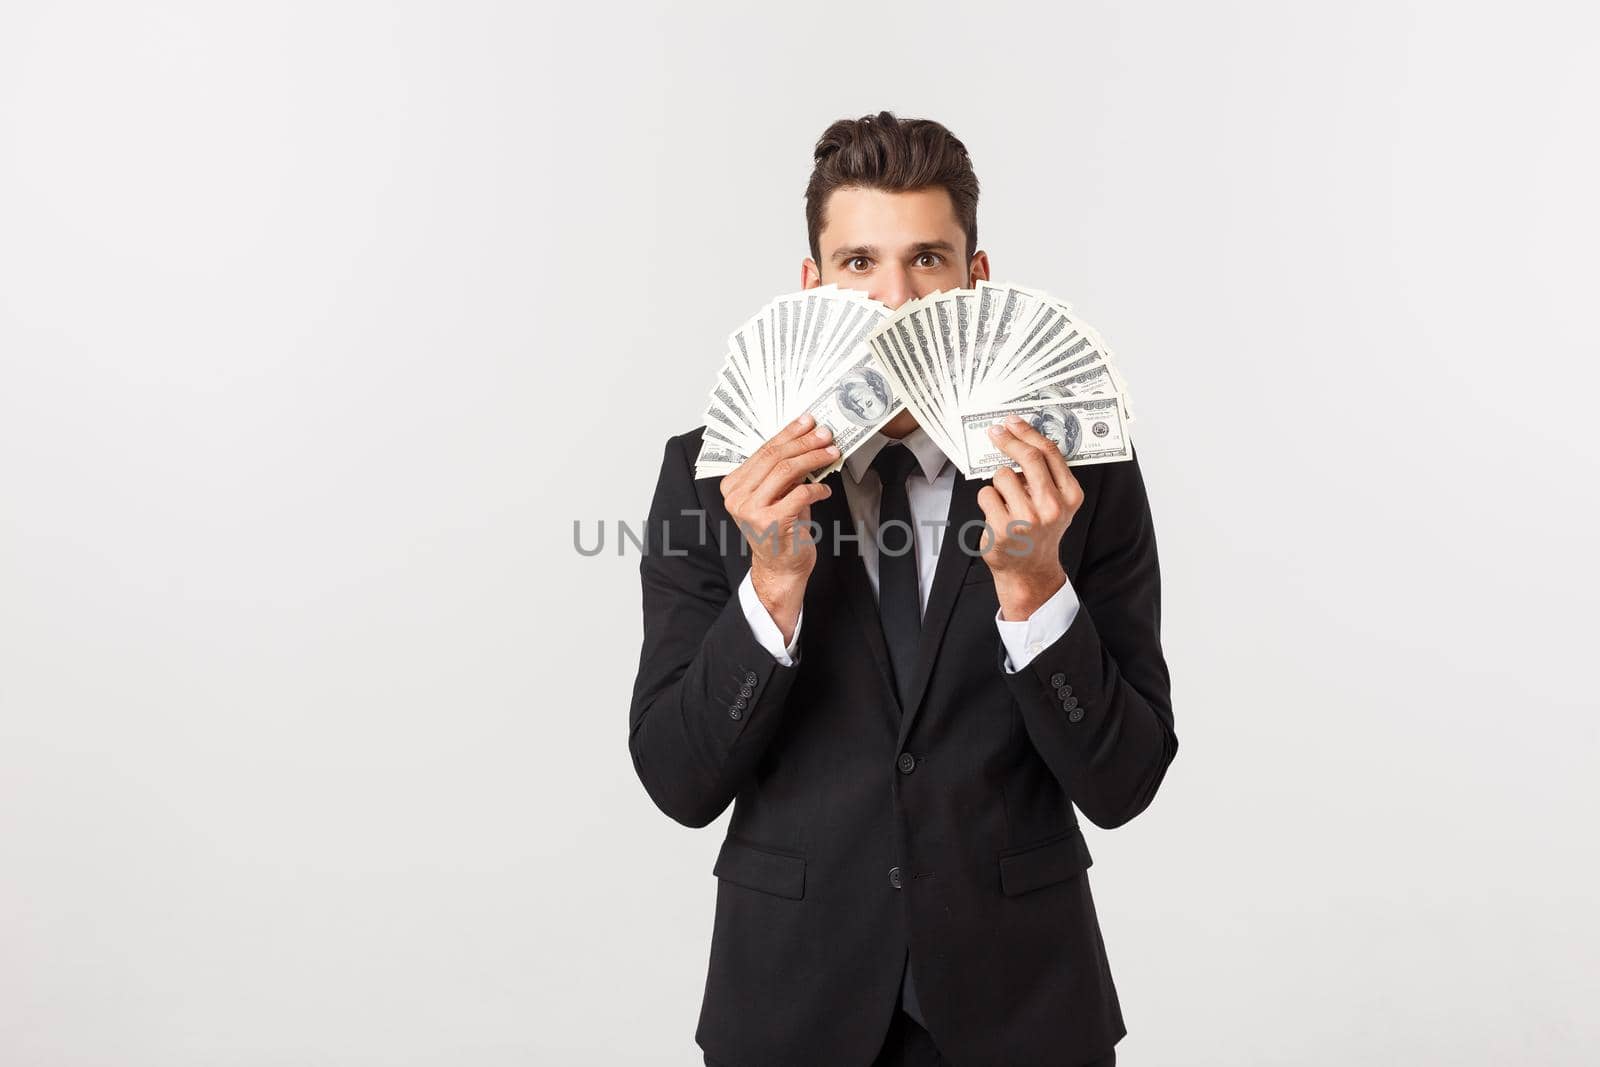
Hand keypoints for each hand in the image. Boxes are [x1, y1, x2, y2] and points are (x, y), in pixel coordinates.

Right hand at [720, 413, 839, 641]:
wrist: (779, 568)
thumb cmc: (780, 529)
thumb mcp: (775, 495)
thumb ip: (781, 471)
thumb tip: (806, 438)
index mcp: (733, 486)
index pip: (763, 450)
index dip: (788, 433)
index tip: (807, 422)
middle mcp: (737, 497)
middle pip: (774, 457)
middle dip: (804, 442)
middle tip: (825, 434)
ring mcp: (751, 511)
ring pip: (786, 471)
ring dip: (813, 458)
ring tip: (831, 452)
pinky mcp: (771, 523)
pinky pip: (800, 494)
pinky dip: (817, 488)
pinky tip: (826, 489)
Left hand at [975, 413, 1085, 621]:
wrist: (1028, 569)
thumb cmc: (1040, 531)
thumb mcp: (1056, 503)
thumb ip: (1047, 475)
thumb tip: (1020, 438)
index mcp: (1069, 496)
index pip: (1049, 454)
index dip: (1028, 432)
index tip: (1013, 422)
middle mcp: (1051, 507)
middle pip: (1028, 458)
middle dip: (1008, 439)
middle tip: (995, 432)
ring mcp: (1027, 519)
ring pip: (1002, 476)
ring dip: (998, 483)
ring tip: (1005, 500)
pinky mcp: (1003, 529)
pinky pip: (986, 494)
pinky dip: (987, 500)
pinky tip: (996, 514)